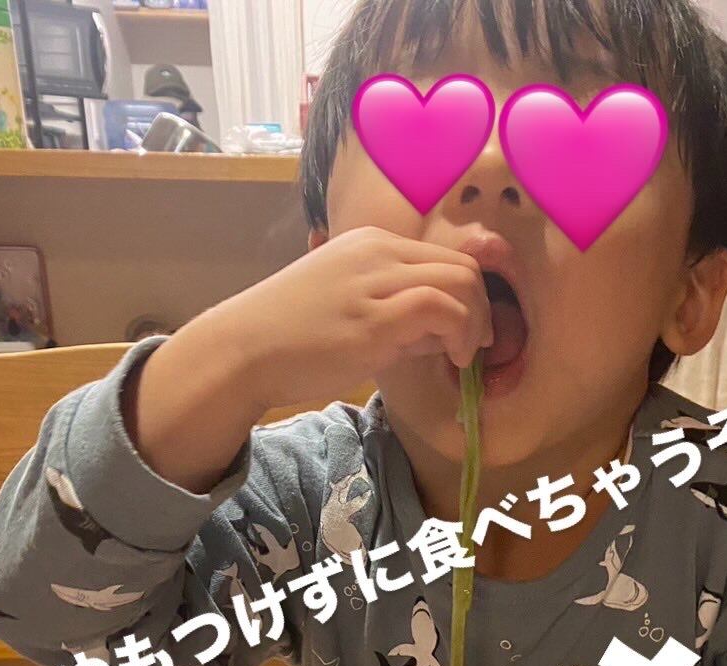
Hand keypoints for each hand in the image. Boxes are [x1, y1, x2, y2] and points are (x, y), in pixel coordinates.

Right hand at [130, 226, 492, 490]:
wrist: (244, 349)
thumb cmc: (290, 338)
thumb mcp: (349, 309)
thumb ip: (396, 314)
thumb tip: (442, 333)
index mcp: (372, 244)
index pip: (444, 258)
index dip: (469, 297)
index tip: (467, 333)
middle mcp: (378, 252)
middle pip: (462, 266)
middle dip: (482, 309)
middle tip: (475, 348)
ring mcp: (376, 282)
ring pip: (460, 282)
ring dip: (476, 324)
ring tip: (464, 358)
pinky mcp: (374, 318)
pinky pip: (440, 308)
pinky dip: (461, 334)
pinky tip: (453, 361)